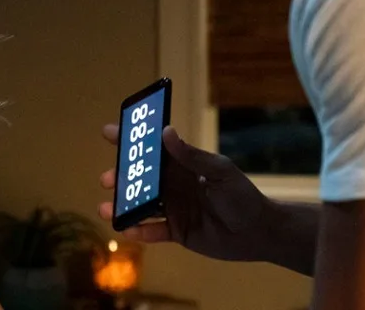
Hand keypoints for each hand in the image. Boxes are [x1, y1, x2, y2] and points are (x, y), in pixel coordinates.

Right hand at [98, 124, 272, 261]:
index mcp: (183, 166)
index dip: (132, 140)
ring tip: (105, 208)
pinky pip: (152, 231)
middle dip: (120, 177)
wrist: (258, 232)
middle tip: (107, 178)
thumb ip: (192, 155)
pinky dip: (138, 230)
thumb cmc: (242, 196)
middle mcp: (173, 185)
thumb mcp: (220, 171)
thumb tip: (166, 131)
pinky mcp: (177, 231)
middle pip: (140, 178)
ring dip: (123, 205)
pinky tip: (125, 229)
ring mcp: (173, 209)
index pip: (153, 149)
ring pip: (141, 205)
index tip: (109, 133)